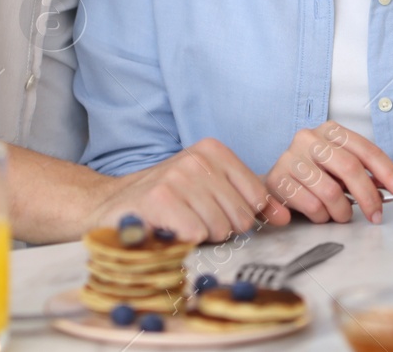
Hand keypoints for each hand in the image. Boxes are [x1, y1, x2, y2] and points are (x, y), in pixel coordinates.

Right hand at [91, 138, 290, 242]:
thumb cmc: (166, 200)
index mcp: (213, 150)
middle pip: (241, 216)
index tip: (216, 212)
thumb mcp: (208, 188)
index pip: (256, 196)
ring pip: (219, 228)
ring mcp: (178, 177)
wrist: (108, 205)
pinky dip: (184, 242)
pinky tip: (168, 230)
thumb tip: (285, 216)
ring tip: (179, 223)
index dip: (240, 214)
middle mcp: (197, 159)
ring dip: (200, 236)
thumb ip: (248, 199)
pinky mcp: (160, 200)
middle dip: (221, 228)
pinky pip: (196, 235)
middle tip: (193, 219)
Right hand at [264, 121, 392, 224]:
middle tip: (376, 215)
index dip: (390, 173)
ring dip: (341, 211)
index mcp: (330, 131)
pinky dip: (321, 216)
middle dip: (368, 197)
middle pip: (350, 168)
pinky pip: (311, 205)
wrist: (275, 184)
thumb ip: (365, 174)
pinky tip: (319, 214)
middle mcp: (309, 139)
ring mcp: (290, 157)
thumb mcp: (340, 168)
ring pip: (330, 191)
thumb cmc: (314, 176)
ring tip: (340, 214)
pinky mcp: (277, 180)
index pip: (367, 150)